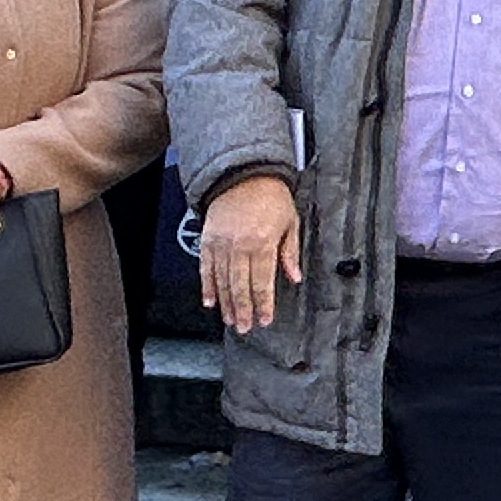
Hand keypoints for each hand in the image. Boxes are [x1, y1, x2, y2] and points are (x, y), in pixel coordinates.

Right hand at [201, 172, 303, 333]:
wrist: (244, 173)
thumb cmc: (270, 195)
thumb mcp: (290, 222)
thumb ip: (290, 253)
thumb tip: (294, 276)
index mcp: (262, 243)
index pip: (262, 283)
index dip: (263, 305)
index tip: (264, 319)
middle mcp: (240, 246)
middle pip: (240, 287)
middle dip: (243, 310)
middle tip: (244, 327)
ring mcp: (221, 244)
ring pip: (222, 281)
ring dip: (226, 303)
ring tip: (230, 319)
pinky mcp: (208, 240)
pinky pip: (206, 268)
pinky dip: (207, 286)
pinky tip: (210, 300)